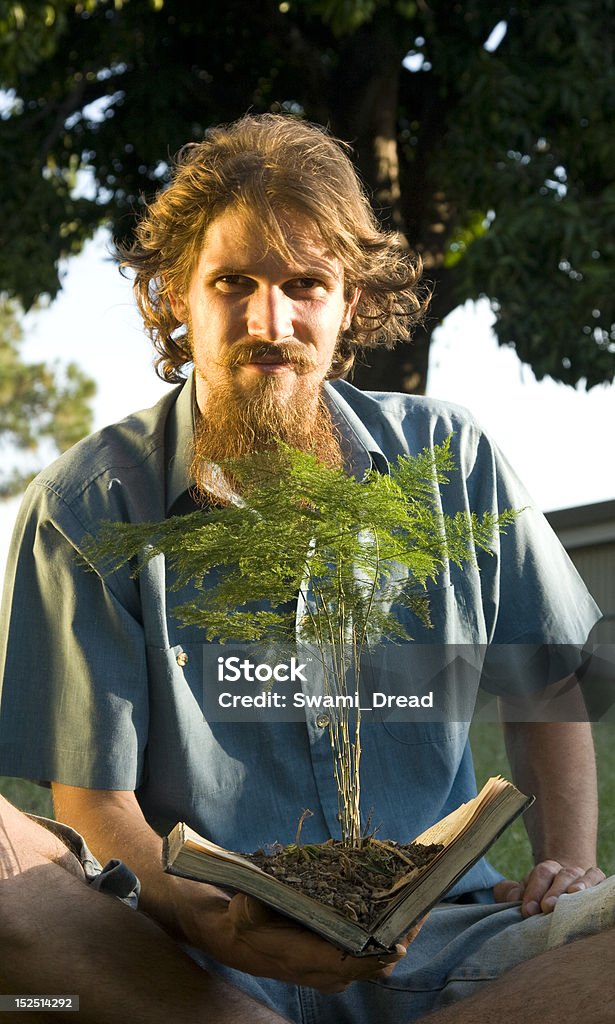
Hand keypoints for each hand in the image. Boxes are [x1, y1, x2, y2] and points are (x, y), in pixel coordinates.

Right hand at [221, 894, 419, 991]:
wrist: (241, 940)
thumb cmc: (246, 923)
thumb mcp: (245, 912)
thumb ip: (252, 907)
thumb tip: (254, 898)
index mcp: (306, 961)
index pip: (349, 965)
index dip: (376, 956)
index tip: (399, 943)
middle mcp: (327, 972)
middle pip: (374, 963)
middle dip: (400, 937)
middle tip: (420, 907)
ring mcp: (337, 970)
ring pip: (378, 959)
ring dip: (399, 933)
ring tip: (419, 902)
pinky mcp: (341, 962)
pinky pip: (373, 952)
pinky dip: (389, 933)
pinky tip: (402, 907)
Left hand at [493, 861, 605, 917]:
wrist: (565, 894)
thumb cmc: (540, 899)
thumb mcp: (523, 895)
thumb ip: (510, 893)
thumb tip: (513, 897)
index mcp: (545, 871)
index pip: (540, 874)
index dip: (534, 891)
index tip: (528, 910)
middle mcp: (564, 871)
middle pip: (560, 876)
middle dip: (553, 892)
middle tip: (546, 908)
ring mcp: (582, 877)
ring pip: (579, 877)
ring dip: (575, 886)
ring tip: (571, 895)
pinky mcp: (596, 883)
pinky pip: (597, 877)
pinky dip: (592, 882)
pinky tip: (587, 894)